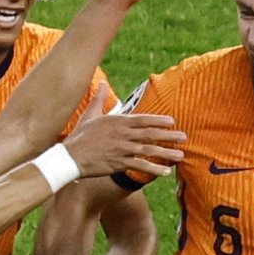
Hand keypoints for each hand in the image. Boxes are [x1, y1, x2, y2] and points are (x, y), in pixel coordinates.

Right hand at [63, 93, 184, 177]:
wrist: (70, 157)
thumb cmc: (79, 136)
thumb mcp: (89, 114)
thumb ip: (99, 99)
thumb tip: (100, 83)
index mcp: (117, 121)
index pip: (143, 119)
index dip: (159, 120)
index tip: (172, 121)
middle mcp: (123, 134)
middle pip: (150, 134)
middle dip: (169, 135)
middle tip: (183, 137)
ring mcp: (122, 149)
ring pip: (148, 150)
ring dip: (166, 153)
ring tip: (180, 155)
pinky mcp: (119, 163)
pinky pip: (140, 165)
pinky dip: (153, 168)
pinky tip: (165, 171)